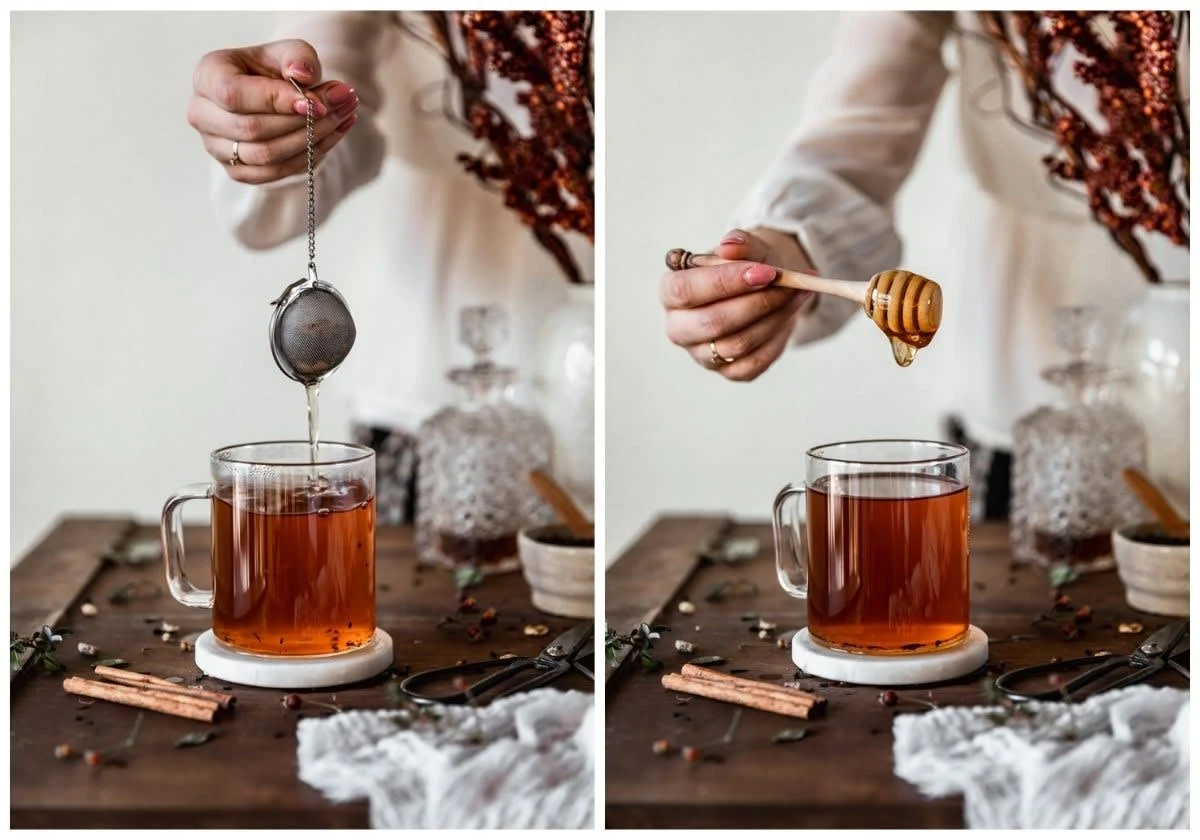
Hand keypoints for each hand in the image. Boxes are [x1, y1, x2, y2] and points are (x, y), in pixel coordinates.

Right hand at [187, 40, 359, 184]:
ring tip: (344, 117)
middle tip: (342, 105)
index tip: (317, 102)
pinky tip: (333, 136)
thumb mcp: (288, 52)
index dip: (276, 101)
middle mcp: (203, 114)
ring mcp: (216, 147)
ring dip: (311, 140)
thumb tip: (303, 77)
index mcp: (208, 76)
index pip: (234, 95)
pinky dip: (308, 157)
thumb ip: (298, 57)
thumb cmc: (274, 68)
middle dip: (303, 121)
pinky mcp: (237, 170)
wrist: (271, 92)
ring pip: (266, 156)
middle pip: (252, 129)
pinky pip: (275, 173)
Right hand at [660, 227, 815, 380]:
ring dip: (775, 317)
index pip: (684, 291)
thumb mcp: (747, 247)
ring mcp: (701, 354)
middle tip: (790, 285)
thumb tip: (730, 246)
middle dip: (757, 303)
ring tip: (798, 293)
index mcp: (671, 292)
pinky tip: (789, 315)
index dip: (724, 282)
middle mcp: (679, 327)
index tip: (766, 272)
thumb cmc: (746, 265)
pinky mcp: (728, 371)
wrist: (763, 287)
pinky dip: (778, 337)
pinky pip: (755, 361)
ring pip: (738, 344)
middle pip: (711, 323)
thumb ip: (740, 243)